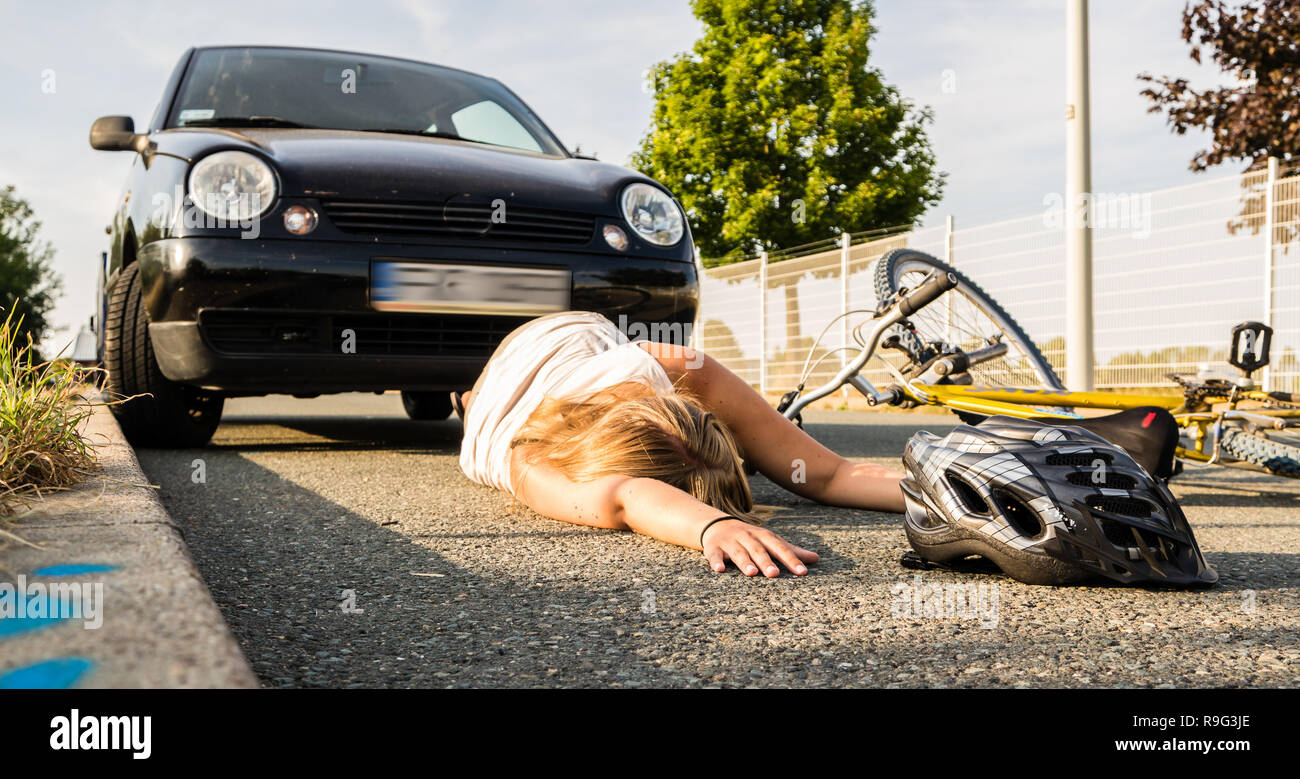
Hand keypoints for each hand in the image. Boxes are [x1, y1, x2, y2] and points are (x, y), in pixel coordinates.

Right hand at [702, 519, 818, 576]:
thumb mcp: (771, 541)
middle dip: (766, 561)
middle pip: (759, 550)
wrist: (718, 525)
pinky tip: (719, 569)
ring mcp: (730, 542)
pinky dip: (716, 561)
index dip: (791, 559)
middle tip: (774, 574)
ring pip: (738, 553)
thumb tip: (816, 559)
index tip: (802, 572)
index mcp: (764, 537)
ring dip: (745, 562)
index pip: (780, 548)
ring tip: (752, 573)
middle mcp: (748, 538)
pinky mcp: (714, 548)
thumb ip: (791, 551)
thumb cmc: (751, 538)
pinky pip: (714, 554)